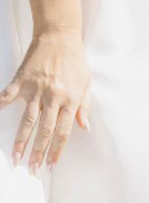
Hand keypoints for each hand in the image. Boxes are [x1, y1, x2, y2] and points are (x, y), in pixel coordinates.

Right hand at [0, 28, 91, 173]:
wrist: (60, 35)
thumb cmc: (74, 59)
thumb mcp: (86, 81)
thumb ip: (84, 106)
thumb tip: (84, 127)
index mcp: (70, 97)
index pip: (63, 130)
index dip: (57, 149)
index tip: (50, 164)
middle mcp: (54, 95)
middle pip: (45, 130)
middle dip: (38, 152)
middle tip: (32, 168)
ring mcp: (37, 88)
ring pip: (28, 121)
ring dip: (21, 141)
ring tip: (15, 158)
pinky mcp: (23, 80)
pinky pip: (8, 97)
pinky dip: (0, 106)